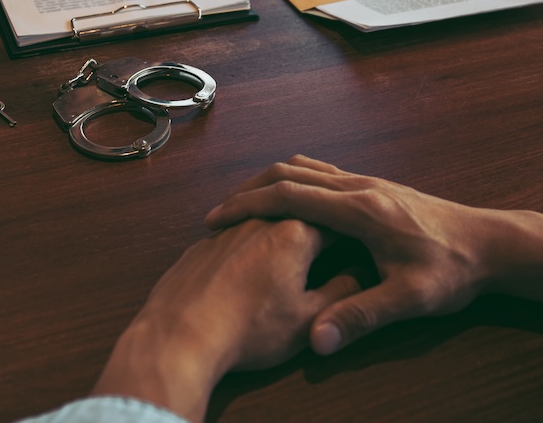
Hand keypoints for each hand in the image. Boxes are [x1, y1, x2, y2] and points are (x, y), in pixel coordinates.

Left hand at [92, 219, 358, 422]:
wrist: (181, 334)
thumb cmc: (248, 330)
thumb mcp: (306, 320)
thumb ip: (339, 294)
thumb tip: (356, 277)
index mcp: (294, 234)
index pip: (334, 219)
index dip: (352, 229)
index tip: (361, 237)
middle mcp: (260, 221)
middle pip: (297, 208)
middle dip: (316, 219)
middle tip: (331, 232)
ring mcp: (228, 229)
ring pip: (262, 215)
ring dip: (279, 224)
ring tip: (294, 240)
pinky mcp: (202, 244)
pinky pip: (233, 232)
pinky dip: (248, 241)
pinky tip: (250, 260)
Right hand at [204, 155, 493, 355]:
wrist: (492, 243)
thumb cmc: (453, 270)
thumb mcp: (409, 299)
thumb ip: (361, 316)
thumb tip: (319, 341)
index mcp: (360, 209)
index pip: (290, 195)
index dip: (247, 205)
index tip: (217, 218)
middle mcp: (360, 187)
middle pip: (289, 173)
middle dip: (248, 191)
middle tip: (218, 214)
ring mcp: (368, 182)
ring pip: (305, 168)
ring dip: (270, 182)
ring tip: (243, 207)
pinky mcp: (375, 186)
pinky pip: (322, 173)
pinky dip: (293, 181)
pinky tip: (288, 203)